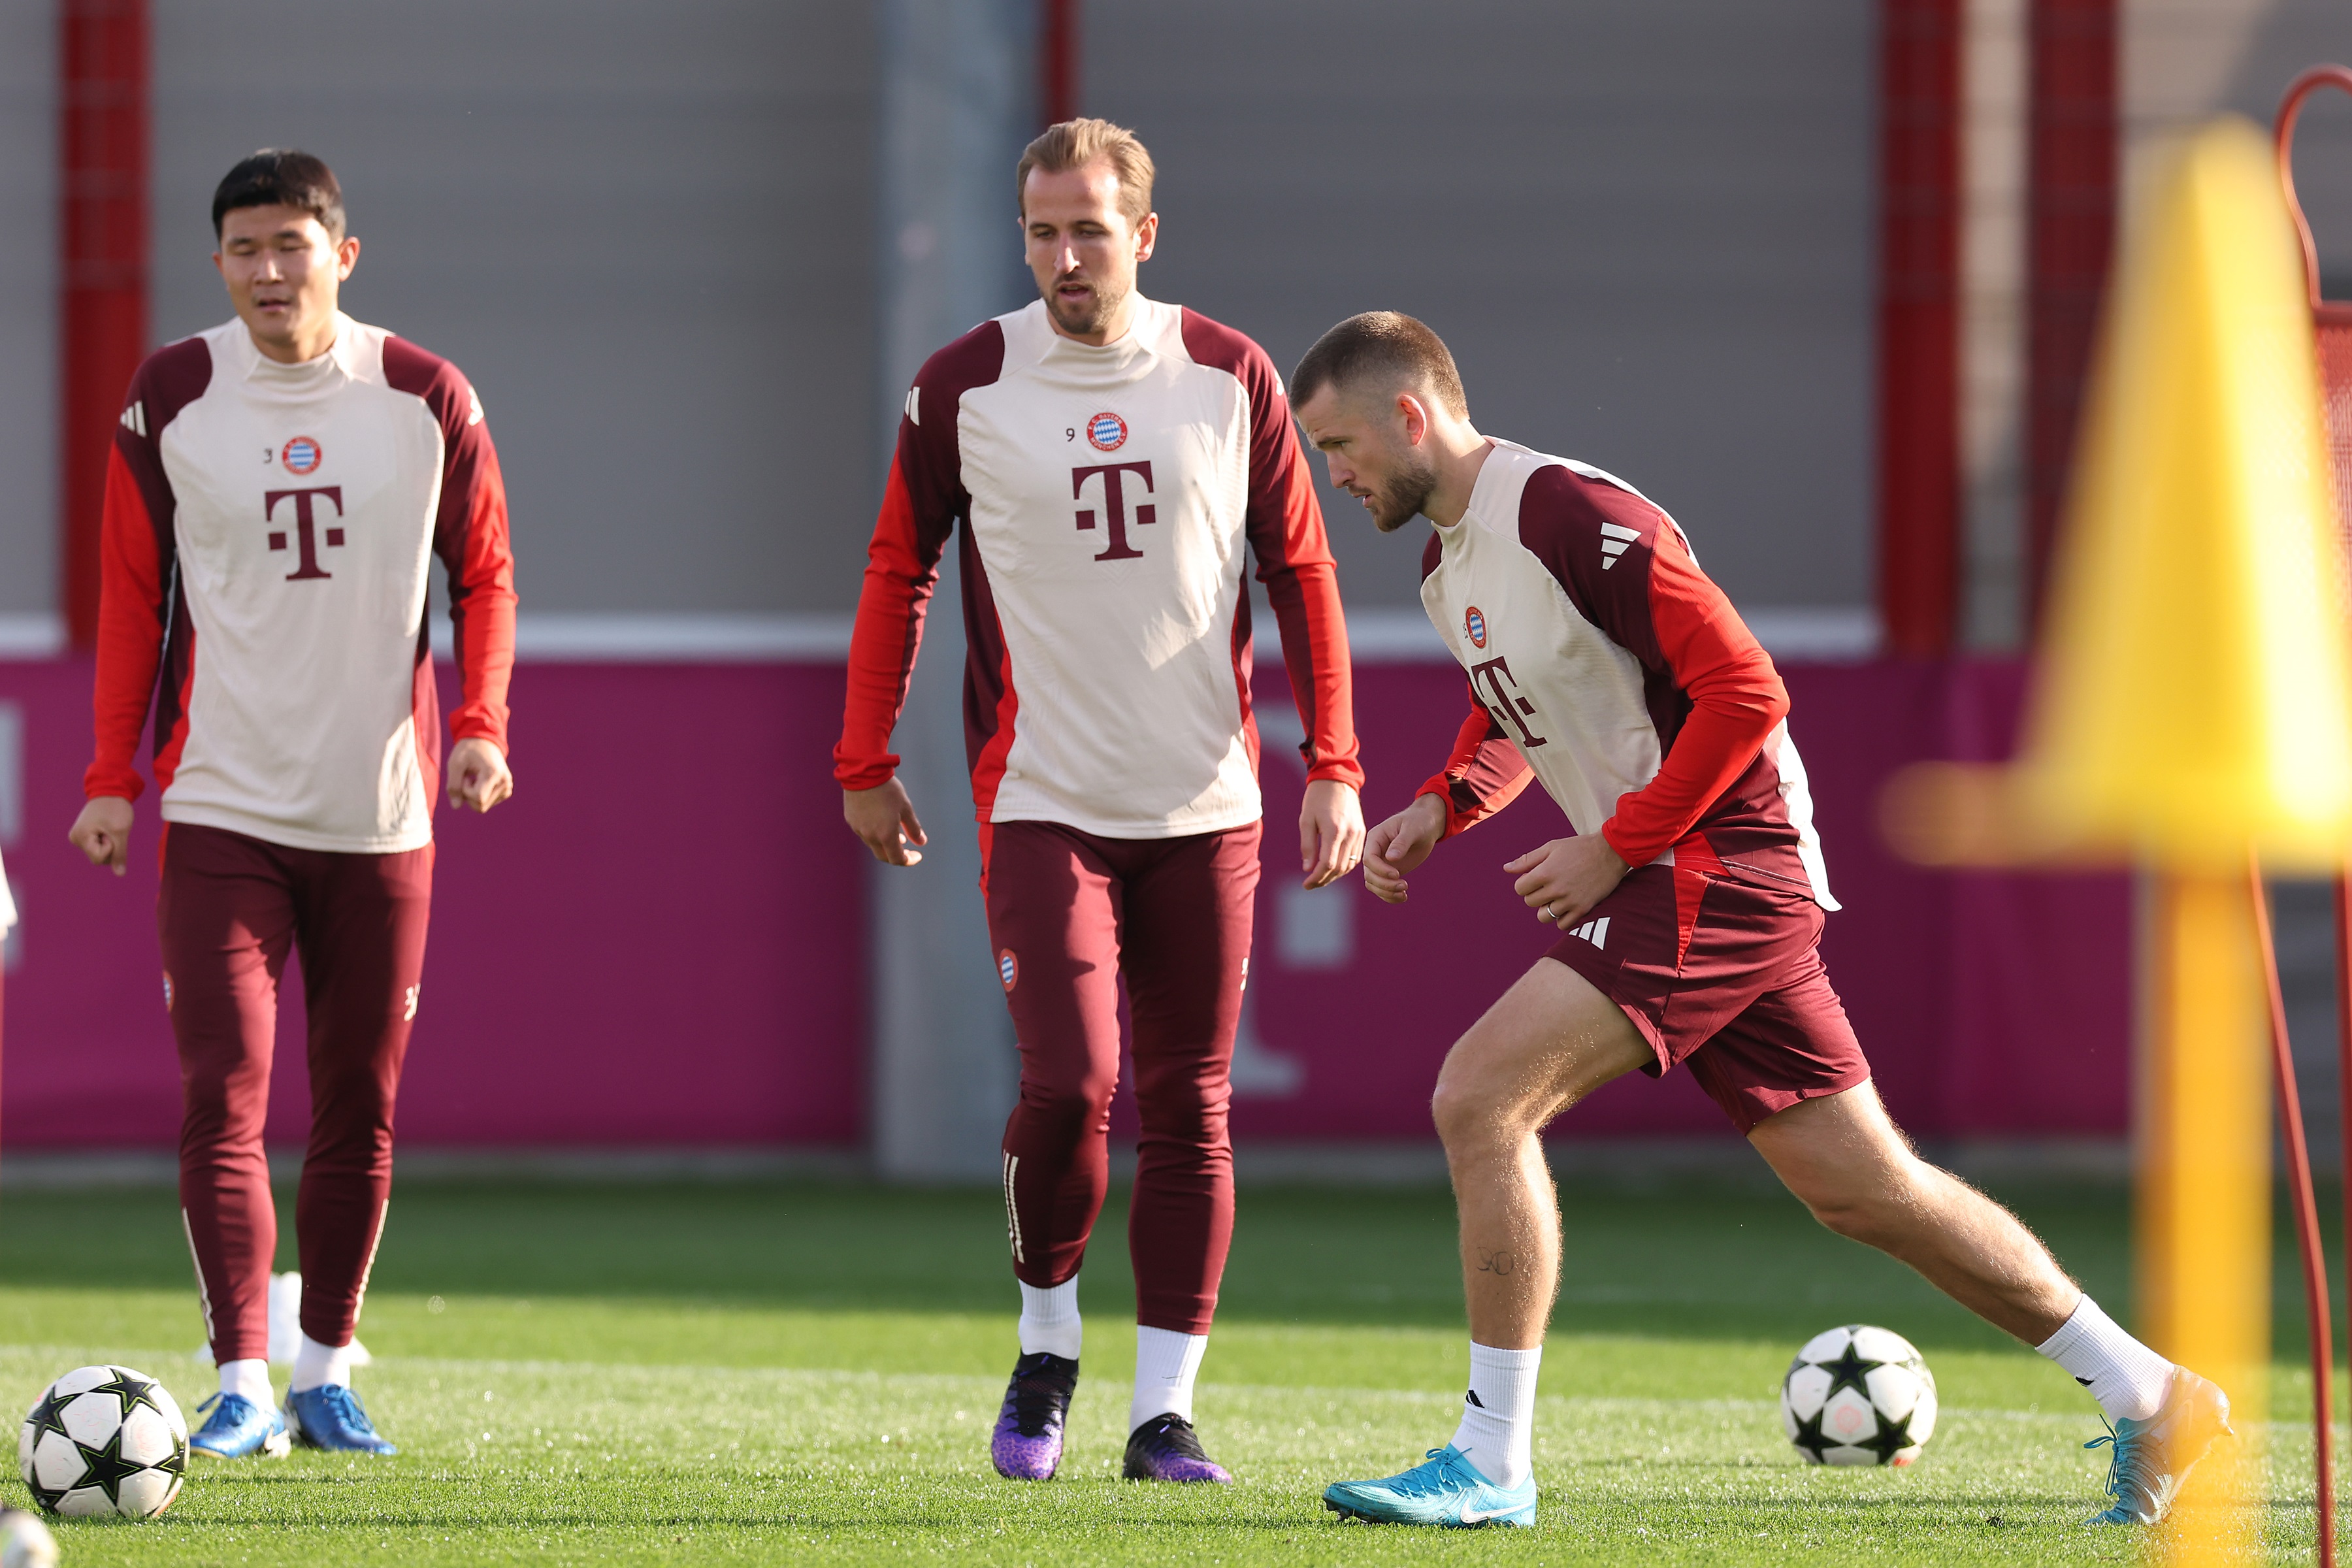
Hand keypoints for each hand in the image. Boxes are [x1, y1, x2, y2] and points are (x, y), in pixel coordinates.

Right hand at [69, 796, 134, 876]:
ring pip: (100, 853)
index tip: (111, 832)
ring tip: (109, 826)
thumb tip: (120, 874)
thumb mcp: (121, 832)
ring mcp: (79, 837)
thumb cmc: (115, 808)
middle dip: (110, 847)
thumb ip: (120, 854)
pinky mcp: (85, 835)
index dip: (110, 848)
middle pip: (98, 858)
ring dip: (110, 844)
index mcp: (80, 837)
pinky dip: (107, 840)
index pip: (98, 859)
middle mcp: (75, 838)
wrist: (111, 790)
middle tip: (111, 828)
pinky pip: (99, 846)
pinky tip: (107, 828)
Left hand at [446, 737, 514, 813]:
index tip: (464, 776)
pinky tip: (479, 781)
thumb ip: (453, 785)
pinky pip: (487, 803)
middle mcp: (505, 783)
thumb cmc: (468, 750)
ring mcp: (507, 788)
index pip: (478, 798)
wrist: (484, 742)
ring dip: (473, 795)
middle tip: (467, 777)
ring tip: (474, 778)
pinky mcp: (506, 791)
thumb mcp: (455, 764)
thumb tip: (456, 807)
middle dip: (468, 795)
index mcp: (495, 774)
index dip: (465, 791)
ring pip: (483, 807)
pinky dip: (479, 796)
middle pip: (480, 806)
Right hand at [845, 778, 925, 865]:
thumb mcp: (906, 808)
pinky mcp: (851, 821)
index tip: (917, 855)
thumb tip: (921, 842)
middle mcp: (870, 836)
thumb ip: (913, 828)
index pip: (897, 859)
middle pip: (884, 856)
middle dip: (897, 855)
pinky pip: (864, 833)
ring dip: (885, 844)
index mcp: (885, 835)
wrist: (863, 773)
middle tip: (907, 849)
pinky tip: (881, 823)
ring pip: (873, 844)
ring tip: (897, 834)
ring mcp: (858, 829)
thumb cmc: (888, 790)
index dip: (909, 861)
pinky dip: (875, 834)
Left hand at [1298, 779, 1365, 889]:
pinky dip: (1345, 866)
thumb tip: (1307, 869)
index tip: (1305, 884)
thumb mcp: (1306, 820)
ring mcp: (1359, 833)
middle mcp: (1350, 834)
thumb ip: (1307, 846)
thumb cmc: (1316, 798)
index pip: (1327, 864)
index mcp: (1334, 830)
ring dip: (1335, 876)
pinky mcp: (1363, 832)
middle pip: (1340, 868)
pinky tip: (1333, 868)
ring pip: (1350, 865)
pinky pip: (1356, 856)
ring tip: (1320, 879)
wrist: (1337, 780)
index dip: (1316, 878)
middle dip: (1324, 880)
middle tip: (1311, 885)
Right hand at [1362, 793, 1447, 904]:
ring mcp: (1381, 863)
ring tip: (1404, 894)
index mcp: (1375, 838)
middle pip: (1369, 874)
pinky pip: (1382, 888)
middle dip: (1384, 884)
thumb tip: (1390, 858)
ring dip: (1386, 892)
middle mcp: (1375, 852)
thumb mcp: (1412, 829)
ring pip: (1373, 884)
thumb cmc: (1418, 822)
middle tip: (1404, 885)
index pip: (1369, 859)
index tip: (1397, 874)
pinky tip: (1403, 897)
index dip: (1380, 869)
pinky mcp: (1389, 872)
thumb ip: (1401, 842)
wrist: (1426, 825)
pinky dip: (1390, 896)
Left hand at [1506, 833, 1629, 929]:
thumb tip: (1506, 869)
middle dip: (1535, 894)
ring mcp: (1570, 900)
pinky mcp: (1583, 909)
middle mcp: (1556, 888)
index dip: (1525, 883)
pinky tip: (1565, 906)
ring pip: (1544, 916)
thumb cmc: (1579, 847)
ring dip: (1546, 908)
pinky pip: (1562, 925)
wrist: (1611, 852)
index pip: (1520, 889)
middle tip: (1547, 885)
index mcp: (1545, 872)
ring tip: (1555, 898)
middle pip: (1530, 902)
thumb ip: (1528, 860)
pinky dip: (1561, 918)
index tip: (1534, 879)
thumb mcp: (1551, 847)